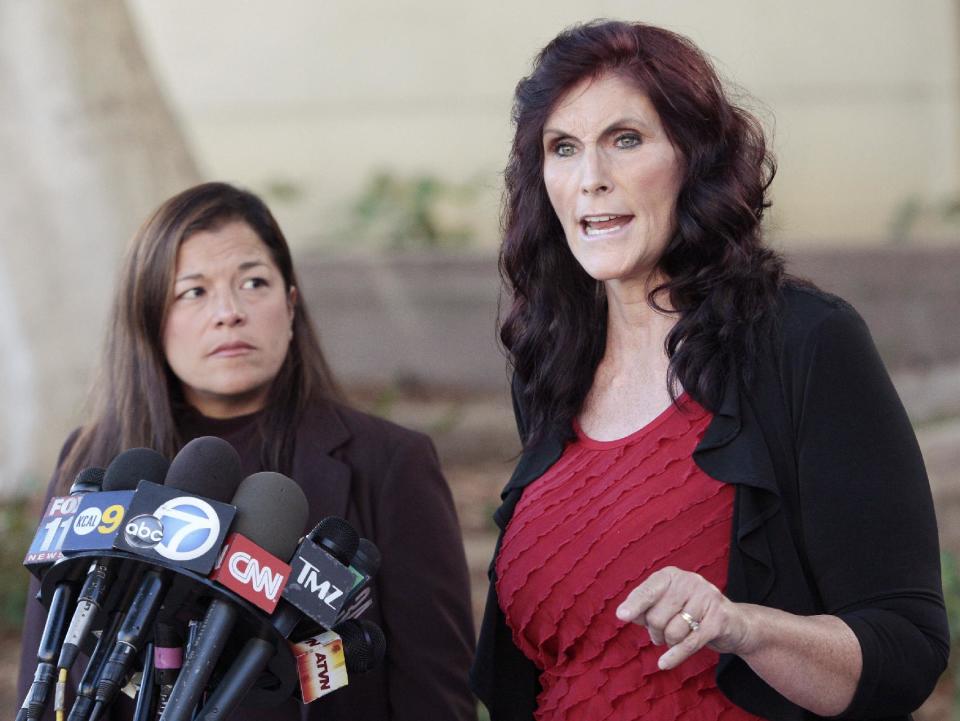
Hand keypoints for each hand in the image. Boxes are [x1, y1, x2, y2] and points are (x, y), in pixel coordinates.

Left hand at [615, 566, 752, 670]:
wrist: (733, 623)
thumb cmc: (691, 612)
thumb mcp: (667, 604)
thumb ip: (646, 607)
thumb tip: (626, 614)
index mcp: (672, 576)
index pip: (648, 591)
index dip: (635, 604)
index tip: (622, 616)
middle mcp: (689, 582)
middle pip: (657, 616)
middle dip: (656, 632)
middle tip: (662, 633)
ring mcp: (706, 599)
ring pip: (673, 632)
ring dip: (670, 642)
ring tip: (676, 637)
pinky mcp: (719, 620)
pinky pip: (690, 642)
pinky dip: (675, 656)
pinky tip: (664, 664)